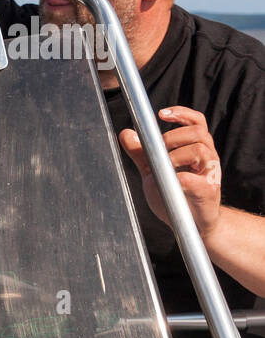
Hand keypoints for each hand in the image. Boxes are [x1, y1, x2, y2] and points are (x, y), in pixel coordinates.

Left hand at [119, 106, 222, 235]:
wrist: (191, 223)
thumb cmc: (174, 195)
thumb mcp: (153, 171)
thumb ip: (141, 153)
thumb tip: (126, 133)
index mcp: (196, 148)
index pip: (196, 122)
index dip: (181, 114)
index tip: (161, 114)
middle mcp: (207, 156)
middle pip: (197, 132)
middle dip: (172, 137)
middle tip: (158, 149)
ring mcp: (210, 173)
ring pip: (199, 150)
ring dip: (175, 156)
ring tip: (164, 169)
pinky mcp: (209, 191)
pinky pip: (197, 180)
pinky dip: (183, 179)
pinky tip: (175, 182)